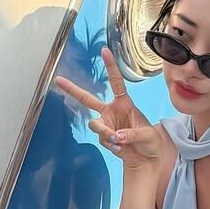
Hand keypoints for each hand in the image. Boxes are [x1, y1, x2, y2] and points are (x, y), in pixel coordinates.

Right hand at [54, 46, 163, 168]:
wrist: (148, 158)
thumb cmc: (151, 141)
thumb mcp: (147, 135)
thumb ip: (131, 134)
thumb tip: (115, 136)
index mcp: (124, 103)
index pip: (116, 82)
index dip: (110, 66)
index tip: (104, 50)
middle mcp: (111, 112)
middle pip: (87, 99)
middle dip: (72, 89)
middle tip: (58, 80)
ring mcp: (106, 125)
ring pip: (95, 124)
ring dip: (104, 132)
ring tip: (117, 140)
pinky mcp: (104, 138)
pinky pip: (102, 139)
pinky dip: (111, 144)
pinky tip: (121, 149)